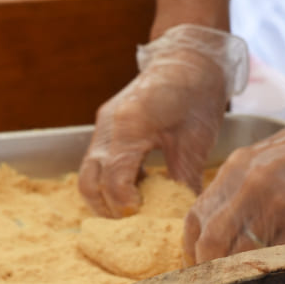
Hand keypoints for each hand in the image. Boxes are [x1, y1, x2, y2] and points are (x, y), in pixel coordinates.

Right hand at [79, 24, 247, 217]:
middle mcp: (108, 125)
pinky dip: (109, 181)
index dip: (125, 205)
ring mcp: (104, 125)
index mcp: (130, 127)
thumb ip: (186, 179)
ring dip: (104, 197)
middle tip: (134, 224)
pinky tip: (136, 191)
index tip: (144, 217)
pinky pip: (97, 161)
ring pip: (88, 172)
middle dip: (107, 208)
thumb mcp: (196, 140)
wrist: (188, 59)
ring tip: (133, 212)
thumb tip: (186, 215)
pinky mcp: (108, 125)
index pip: (113, 179)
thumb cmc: (196, 95)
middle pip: (88, 181)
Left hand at [183, 125, 284, 263]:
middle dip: (210, 268)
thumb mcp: (269, 157)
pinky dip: (271, 272)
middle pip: (211, 241)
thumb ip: (244, 185)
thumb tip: (227, 221)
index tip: (199, 263)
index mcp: (236, 168)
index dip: (192, 248)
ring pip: (240, 255)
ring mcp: (276, 206)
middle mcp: (249, 186)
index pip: (197, 218)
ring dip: (238, 275)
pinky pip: (277, 258)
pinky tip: (275, 277)